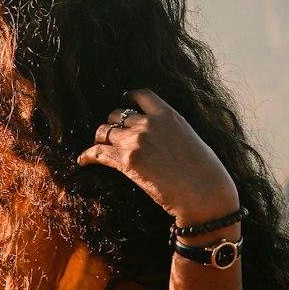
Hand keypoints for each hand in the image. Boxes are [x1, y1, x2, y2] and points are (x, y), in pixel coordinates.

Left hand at [76, 87, 238, 223]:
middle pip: (117, 115)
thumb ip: (172, 130)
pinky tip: (82, 161)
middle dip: (114, 125)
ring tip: (99, 147)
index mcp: (167, 114)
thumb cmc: (206, 173)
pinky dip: (87, 156)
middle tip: (114, 137)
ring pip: (104, 132)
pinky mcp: (127, 161)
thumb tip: (162, 135)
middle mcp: (149, 123)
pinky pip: (97, 152)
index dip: (128, 98)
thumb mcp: (191, 139)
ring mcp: (136, 140)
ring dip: (101, 140)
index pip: (140, 95)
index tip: (123, 101)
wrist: (204, 195)